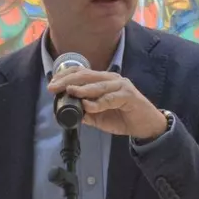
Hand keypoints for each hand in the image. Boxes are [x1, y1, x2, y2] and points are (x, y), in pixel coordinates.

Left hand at [47, 67, 166, 138]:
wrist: (146, 126)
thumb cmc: (123, 117)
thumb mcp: (100, 116)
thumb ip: (87, 112)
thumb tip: (71, 111)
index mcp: (104, 80)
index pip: (82, 72)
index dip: (65, 76)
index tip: (52, 83)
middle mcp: (112, 79)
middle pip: (87, 75)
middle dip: (68, 80)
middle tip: (54, 87)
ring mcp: (121, 86)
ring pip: (98, 84)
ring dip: (82, 88)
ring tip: (69, 91)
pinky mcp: (128, 96)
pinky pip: (110, 98)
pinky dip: (98, 102)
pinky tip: (88, 105)